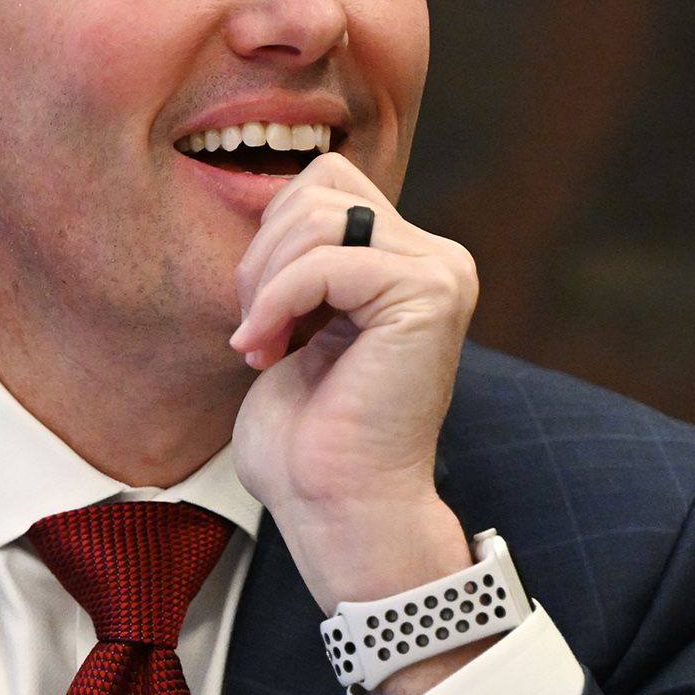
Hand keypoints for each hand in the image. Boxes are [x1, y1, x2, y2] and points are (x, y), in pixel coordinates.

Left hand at [228, 156, 481, 678]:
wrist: (341, 510)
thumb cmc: (310, 442)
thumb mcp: (295, 327)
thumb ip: (296, 262)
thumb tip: (266, 202)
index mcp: (406, 262)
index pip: (323, 185)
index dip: (270, 241)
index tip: (256, 320)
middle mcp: (436, 259)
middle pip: (320, 185)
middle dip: (262, 255)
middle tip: (255, 331)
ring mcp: (439, 273)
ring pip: (319, 214)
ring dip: (266, 280)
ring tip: (261, 343)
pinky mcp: (429, 294)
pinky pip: (326, 259)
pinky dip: (278, 300)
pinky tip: (267, 349)